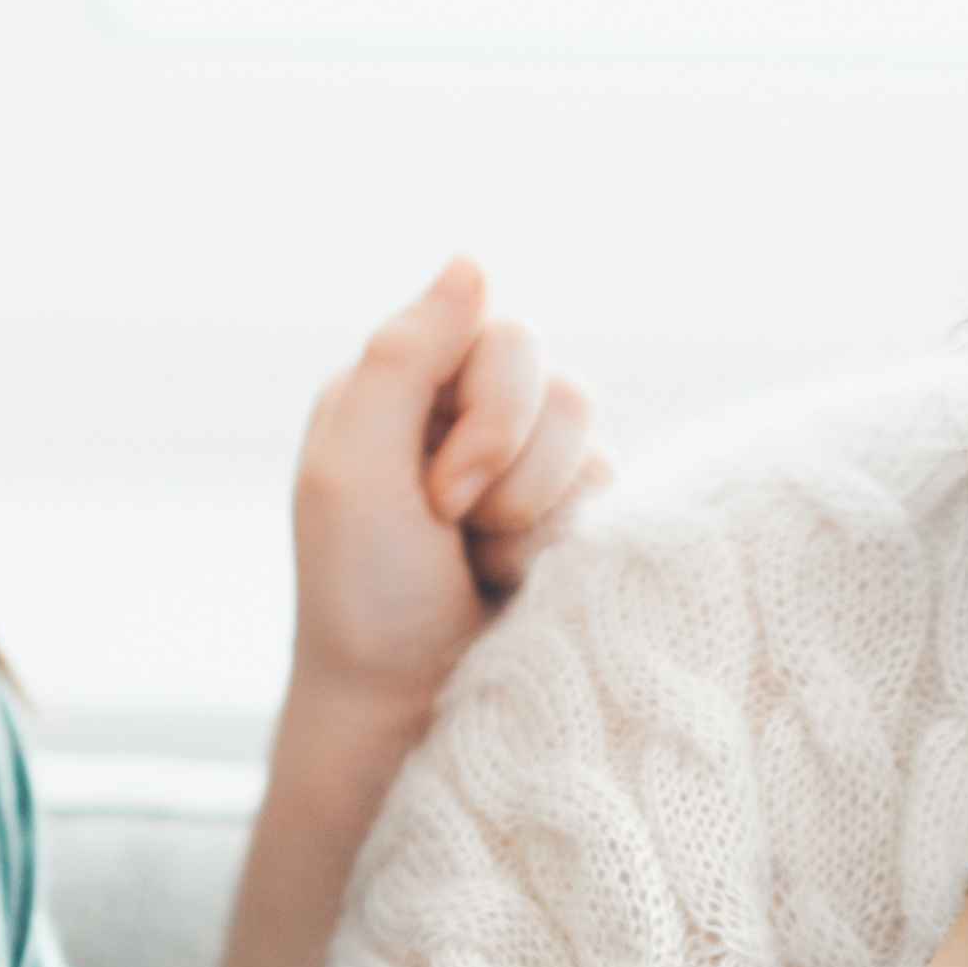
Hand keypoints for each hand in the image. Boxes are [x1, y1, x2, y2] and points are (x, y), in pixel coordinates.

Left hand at [288, 258, 604, 733]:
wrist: (408, 708)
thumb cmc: (362, 593)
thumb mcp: (356, 465)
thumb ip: (404, 354)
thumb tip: (473, 257)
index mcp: (400, 387)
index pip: (495, 331)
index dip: (487, 414)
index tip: (434, 492)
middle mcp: (463, 414)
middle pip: (554, 380)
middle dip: (513, 470)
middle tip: (455, 529)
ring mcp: (522, 468)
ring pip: (587, 440)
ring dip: (535, 519)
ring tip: (482, 567)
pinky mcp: (568, 519)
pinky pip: (611, 494)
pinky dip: (561, 547)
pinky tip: (515, 583)